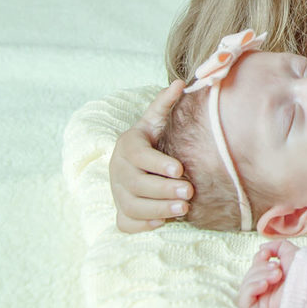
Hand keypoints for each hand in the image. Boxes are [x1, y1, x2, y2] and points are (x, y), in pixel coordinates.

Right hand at [109, 80, 192, 231]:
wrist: (137, 163)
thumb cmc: (153, 140)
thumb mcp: (157, 121)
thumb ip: (165, 103)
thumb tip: (179, 83)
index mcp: (127, 146)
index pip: (138, 156)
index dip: (158, 163)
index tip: (181, 169)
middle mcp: (117, 170)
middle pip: (136, 184)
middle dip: (163, 189)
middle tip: (189, 192)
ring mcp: (117, 192)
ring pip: (132, 205)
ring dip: (158, 209)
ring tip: (184, 209)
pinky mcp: (120, 212)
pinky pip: (125, 223)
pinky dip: (142, 225)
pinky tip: (163, 222)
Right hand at [238, 240, 298, 307]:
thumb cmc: (305, 272)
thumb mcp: (291, 253)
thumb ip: (277, 246)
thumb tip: (261, 248)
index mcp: (272, 278)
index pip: (255, 267)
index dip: (258, 258)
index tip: (267, 254)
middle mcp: (266, 290)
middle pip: (249, 275)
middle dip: (261, 267)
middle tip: (277, 269)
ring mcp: (262, 301)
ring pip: (246, 285)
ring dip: (259, 276)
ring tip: (276, 276)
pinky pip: (243, 300)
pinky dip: (251, 289)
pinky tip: (264, 285)